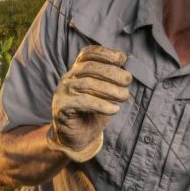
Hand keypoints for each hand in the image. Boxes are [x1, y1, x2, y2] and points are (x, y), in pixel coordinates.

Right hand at [48, 45, 131, 161]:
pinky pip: (83, 102)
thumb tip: (126, 71)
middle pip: (88, 67)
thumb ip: (111, 81)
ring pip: (86, 84)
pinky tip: (114, 109)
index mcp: (77, 71)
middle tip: (127, 80)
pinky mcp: (61, 107)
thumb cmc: (93, 113)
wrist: (76, 137)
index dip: (104, 53)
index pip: (87, 54)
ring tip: (125, 96)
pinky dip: (101, 105)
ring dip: (110, 89)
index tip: (122, 59)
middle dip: (111, 72)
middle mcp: (67, 78)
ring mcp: (62, 92)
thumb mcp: (104, 94)